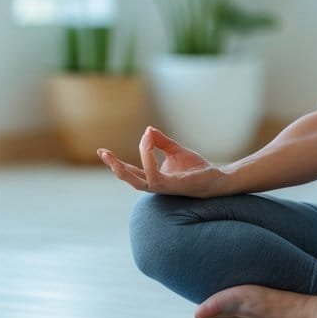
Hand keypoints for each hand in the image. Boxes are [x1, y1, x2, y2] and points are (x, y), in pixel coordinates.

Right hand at [98, 126, 226, 197]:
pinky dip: (148, 159)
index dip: (116, 162)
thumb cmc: (195, 168)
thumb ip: (161, 142)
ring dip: (125, 167)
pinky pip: (154, 175)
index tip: (102, 151)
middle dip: (114, 167)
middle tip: (103, 153)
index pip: (131, 171)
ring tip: (120, 151)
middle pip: (129, 179)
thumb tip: (148, 130)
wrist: (214, 179)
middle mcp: (155, 184)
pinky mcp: (171, 186)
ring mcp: (162, 187)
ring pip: (137, 181)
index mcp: (154, 177)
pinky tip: (147, 143)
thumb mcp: (175, 150)